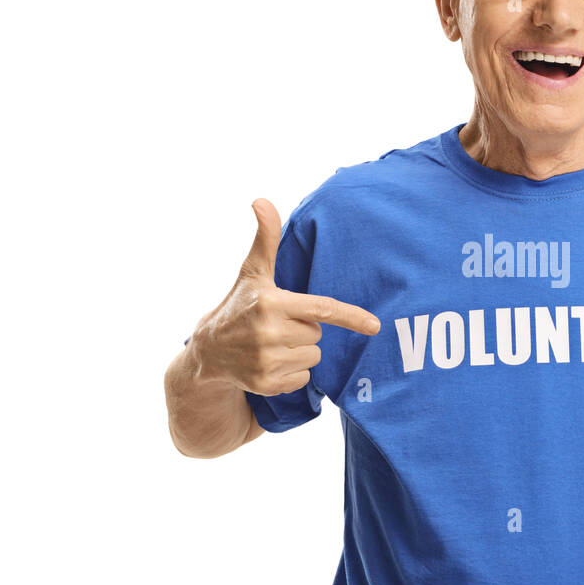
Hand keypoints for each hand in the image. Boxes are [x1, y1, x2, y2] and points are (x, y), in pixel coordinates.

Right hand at [188, 198, 380, 395]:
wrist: (208, 351)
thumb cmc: (240, 305)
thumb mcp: (253, 272)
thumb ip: (266, 238)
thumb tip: (261, 200)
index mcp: (271, 303)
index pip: (322, 310)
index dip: (351, 317)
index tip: (375, 325)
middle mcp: (268, 333)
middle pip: (318, 334)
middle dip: (304, 329)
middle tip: (278, 325)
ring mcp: (266, 361)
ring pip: (314, 356)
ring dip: (300, 351)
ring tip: (272, 343)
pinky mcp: (266, 384)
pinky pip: (303, 377)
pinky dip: (293, 371)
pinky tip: (270, 362)